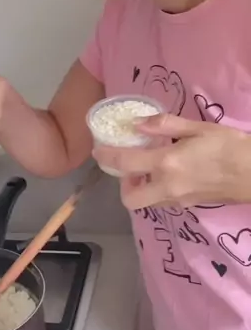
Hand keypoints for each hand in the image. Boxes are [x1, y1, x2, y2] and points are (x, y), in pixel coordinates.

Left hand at [93, 114, 250, 209]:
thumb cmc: (230, 146)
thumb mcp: (198, 127)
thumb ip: (165, 125)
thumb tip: (138, 124)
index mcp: (167, 163)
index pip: (126, 163)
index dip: (107, 156)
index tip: (99, 150)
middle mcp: (168, 187)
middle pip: (130, 199)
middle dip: (123, 186)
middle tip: (130, 168)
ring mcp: (179, 200)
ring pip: (147, 202)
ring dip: (142, 188)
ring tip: (150, 168)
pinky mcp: (190, 205)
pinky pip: (164, 201)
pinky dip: (159, 190)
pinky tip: (170, 173)